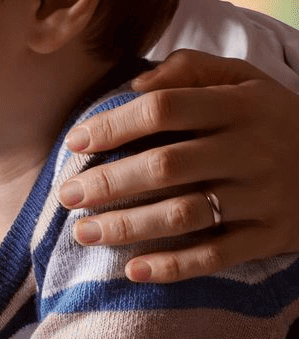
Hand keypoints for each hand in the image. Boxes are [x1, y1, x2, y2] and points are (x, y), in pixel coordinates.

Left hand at [57, 49, 298, 282]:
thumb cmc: (272, 117)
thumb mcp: (243, 79)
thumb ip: (190, 69)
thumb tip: (134, 85)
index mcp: (238, 106)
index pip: (164, 110)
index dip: (114, 126)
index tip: (74, 143)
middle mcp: (251, 150)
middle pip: (166, 166)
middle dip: (109, 183)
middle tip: (66, 195)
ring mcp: (262, 197)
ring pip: (184, 215)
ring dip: (128, 226)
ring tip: (83, 232)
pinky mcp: (271, 236)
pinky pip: (217, 255)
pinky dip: (174, 266)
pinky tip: (133, 269)